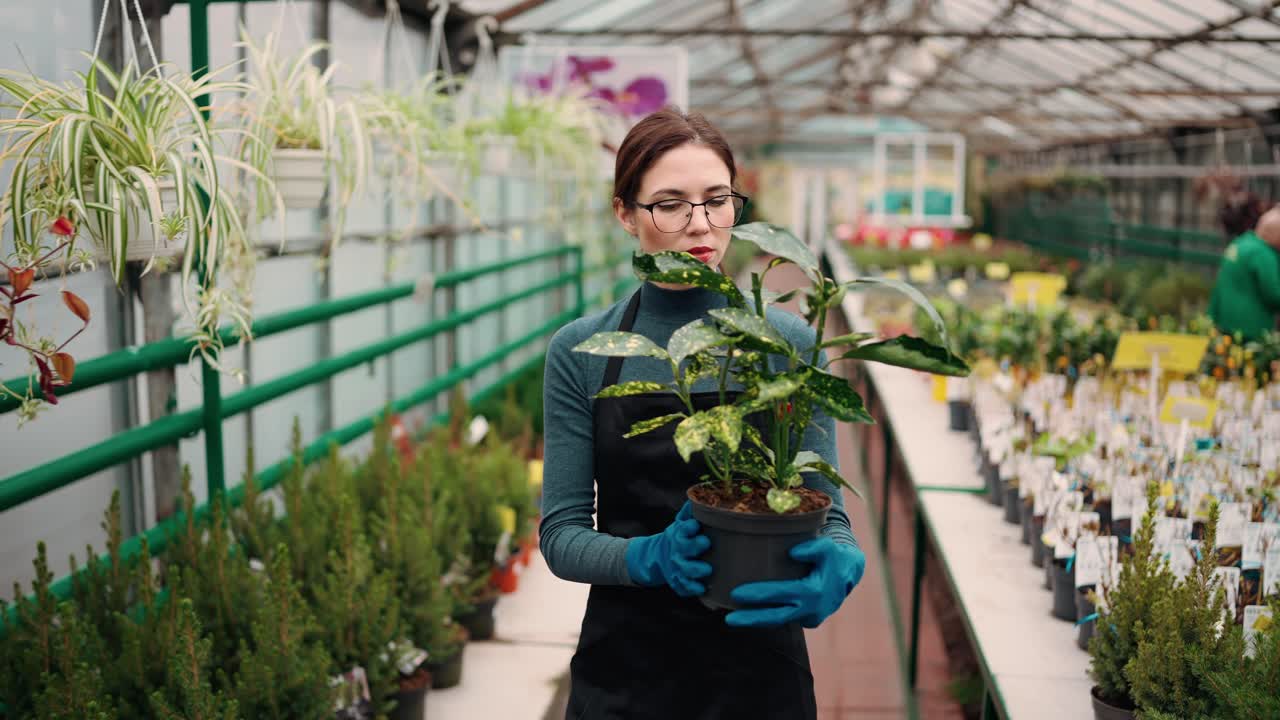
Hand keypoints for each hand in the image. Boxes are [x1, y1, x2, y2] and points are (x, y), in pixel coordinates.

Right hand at [625, 501, 711, 596]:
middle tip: (705, 543)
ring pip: (685, 571)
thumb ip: (690, 512)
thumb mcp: (680, 523)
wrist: (657, 558)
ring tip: (707, 570)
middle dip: (694, 546)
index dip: (688, 527)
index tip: (695, 525)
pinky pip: (684, 588)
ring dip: (695, 570)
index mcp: (679, 535)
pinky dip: (692, 589)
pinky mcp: (678, 583)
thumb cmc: (678, 538)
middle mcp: (677, 552)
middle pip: (684, 549)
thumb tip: (698, 497)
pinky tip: (702, 589)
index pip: (682, 529)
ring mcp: (677, 569)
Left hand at [724, 537, 864, 627]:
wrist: (849, 572)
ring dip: (756, 620)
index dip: (759, 595)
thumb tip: (792, 552)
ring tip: (732, 618)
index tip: (736, 593)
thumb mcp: (828, 547)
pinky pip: (784, 618)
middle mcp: (811, 610)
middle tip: (728, 619)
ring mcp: (809, 618)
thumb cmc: (835, 557)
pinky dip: (767, 616)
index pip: (781, 595)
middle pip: (776, 617)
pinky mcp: (807, 620)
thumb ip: (814, 547)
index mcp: (814, 593)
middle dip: (751, 619)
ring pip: (779, 621)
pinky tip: (749, 612)